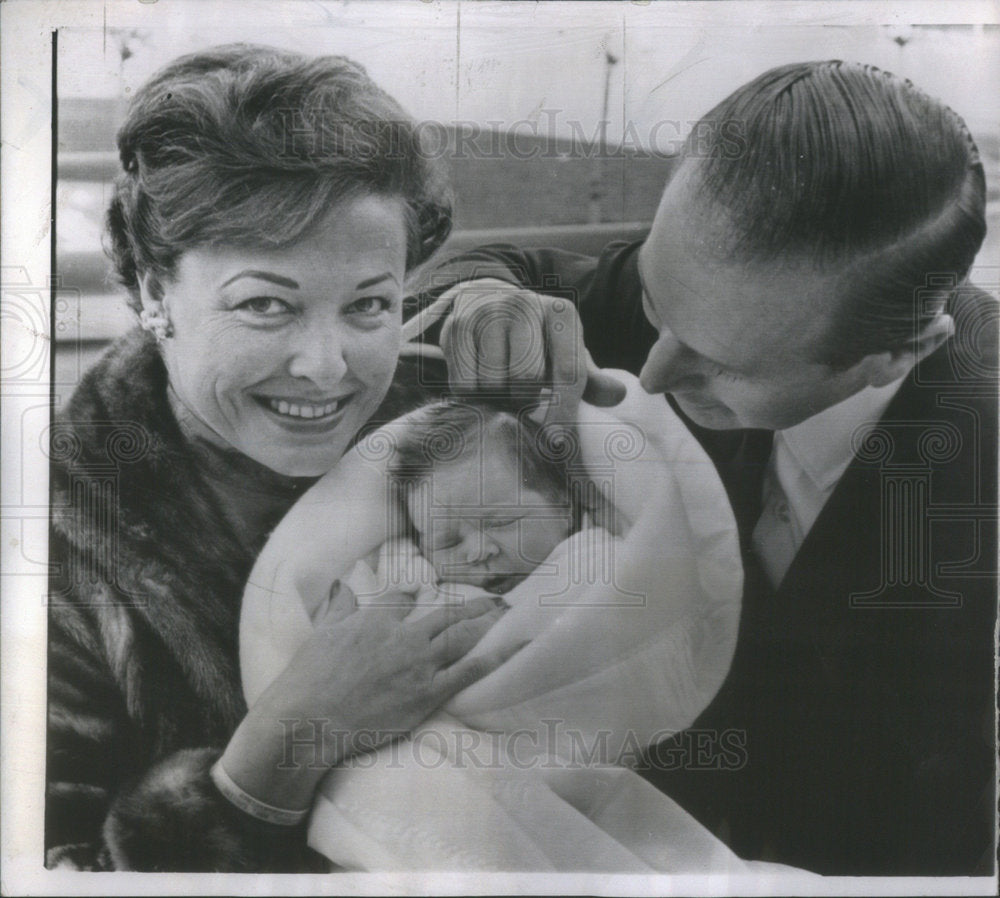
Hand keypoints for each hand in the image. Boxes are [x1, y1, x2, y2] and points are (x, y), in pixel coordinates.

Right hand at [220, 582, 517, 809]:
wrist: (309, 718)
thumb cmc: (310, 677)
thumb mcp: (323, 633)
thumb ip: (340, 607)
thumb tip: (344, 583)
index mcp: (376, 619)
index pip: (405, 599)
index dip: (419, 595)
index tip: (431, 593)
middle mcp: (402, 636)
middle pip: (445, 613)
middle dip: (472, 605)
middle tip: (495, 599)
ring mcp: (417, 664)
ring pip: (460, 637)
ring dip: (487, 624)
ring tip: (507, 615)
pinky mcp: (426, 693)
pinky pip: (466, 673)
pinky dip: (489, 660)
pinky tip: (507, 650)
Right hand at [438, 278, 625, 416]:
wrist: (487, 301)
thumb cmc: (535, 338)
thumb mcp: (566, 352)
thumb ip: (590, 379)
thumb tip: (620, 396)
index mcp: (560, 313)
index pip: (567, 370)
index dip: (564, 412)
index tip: (559, 442)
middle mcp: (523, 305)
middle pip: (525, 378)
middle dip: (525, 400)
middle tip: (524, 402)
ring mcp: (486, 313)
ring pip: (490, 382)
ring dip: (497, 397)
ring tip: (502, 389)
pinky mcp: (455, 326)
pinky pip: (462, 382)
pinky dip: (471, 394)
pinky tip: (479, 382)